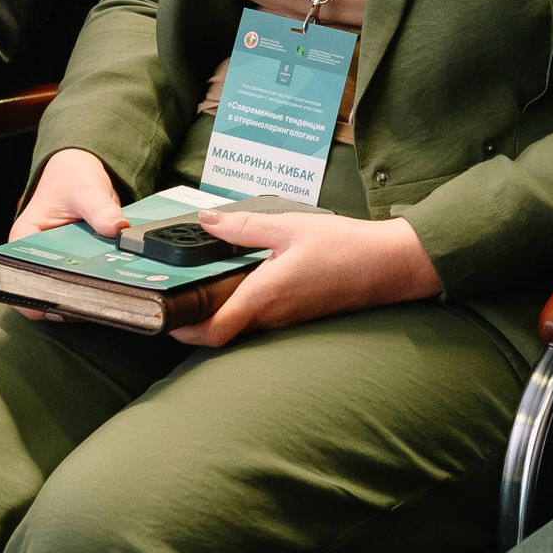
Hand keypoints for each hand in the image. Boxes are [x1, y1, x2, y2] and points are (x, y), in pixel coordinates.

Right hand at [10, 148, 125, 318]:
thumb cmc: (70, 179)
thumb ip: (99, 209)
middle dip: (72, 301)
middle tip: (101, 302)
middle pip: (47, 293)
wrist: (80, 172)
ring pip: (70, 292)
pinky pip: (89, 282)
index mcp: (23, 241)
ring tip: (115, 298)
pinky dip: (103, 286)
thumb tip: (117, 228)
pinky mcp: (78, 266)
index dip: (41, 298)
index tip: (69, 301)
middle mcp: (34, 258)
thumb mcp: (84, 190)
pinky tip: (121, 287)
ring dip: (90, 296)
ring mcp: (57, 264)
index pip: (21, 282)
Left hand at [169, 208, 440, 346]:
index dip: (181, 330)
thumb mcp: (290, 226)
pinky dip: (241, 303)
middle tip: (172, 291)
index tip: (160, 315)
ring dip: (217, 308)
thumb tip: (204, 221)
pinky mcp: (298, 313)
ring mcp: (287, 319)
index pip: (212, 331)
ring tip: (199, 279)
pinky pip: (260, 316)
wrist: (392, 265)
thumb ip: (244, 226)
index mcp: (265, 296)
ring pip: (240, 323)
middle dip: (192, 317)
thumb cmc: (345, 246)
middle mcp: (272, 316)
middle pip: (220, 331)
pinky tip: (240, 276)